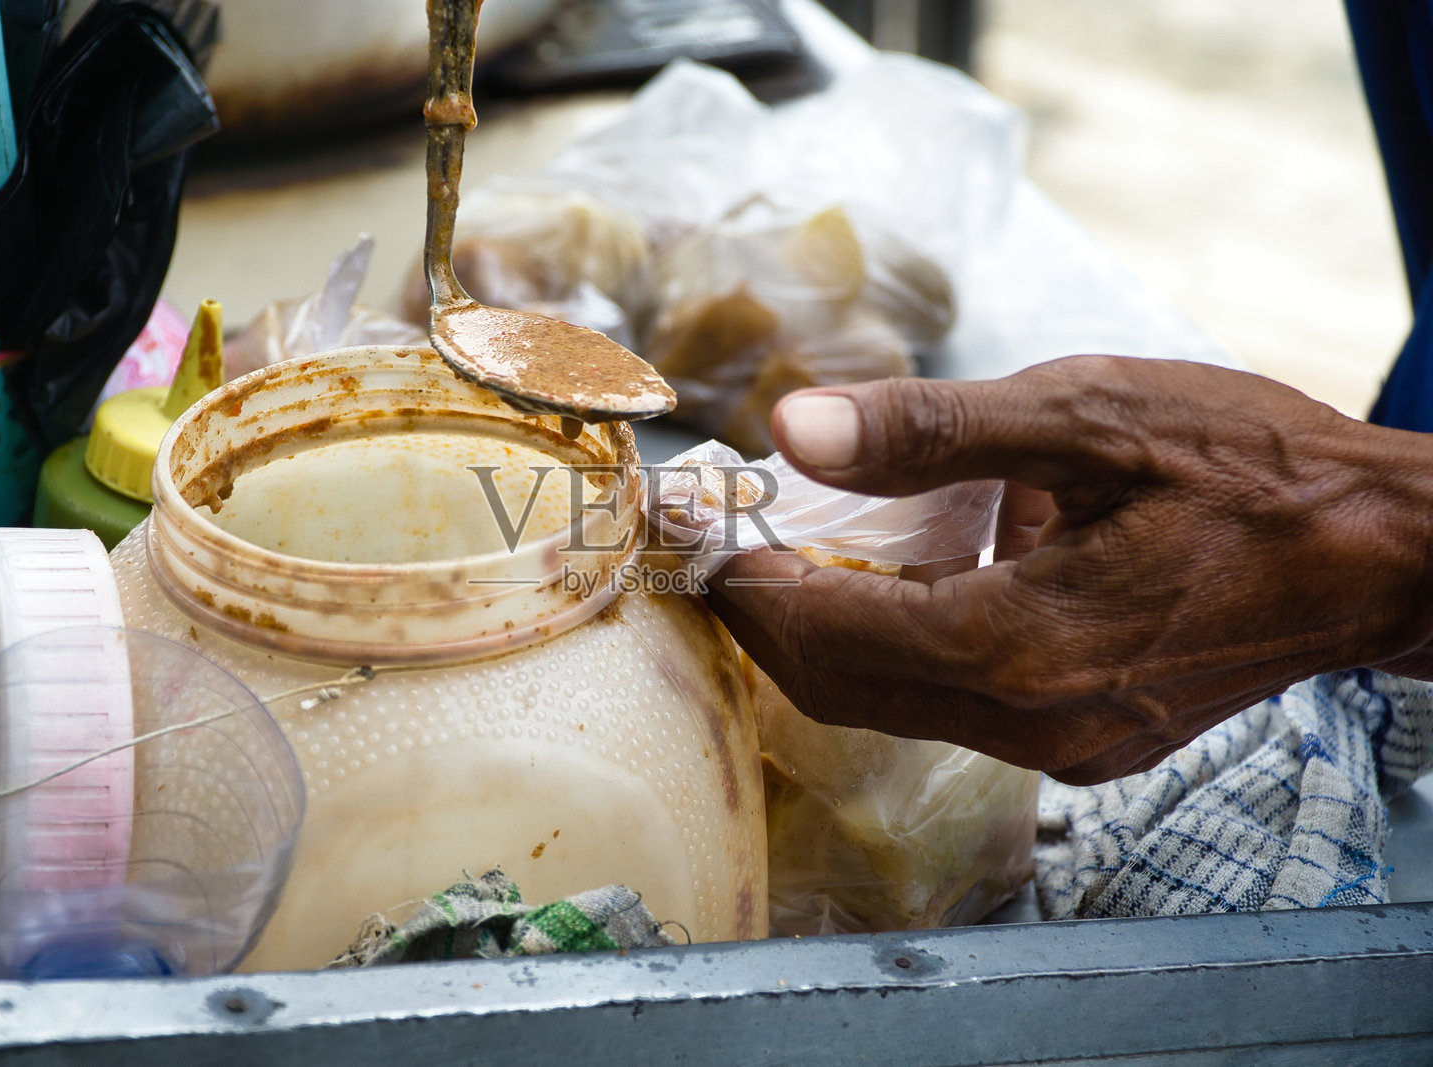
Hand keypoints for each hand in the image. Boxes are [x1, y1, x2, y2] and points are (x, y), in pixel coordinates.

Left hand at [707, 356, 1432, 784]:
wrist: (1381, 556)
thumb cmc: (1252, 473)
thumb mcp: (1087, 414)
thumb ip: (930, 431)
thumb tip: (795, 425)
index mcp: (1018, 645)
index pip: (825, 636)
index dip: (747, 585)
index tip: (703, 528)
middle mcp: (1030, 723)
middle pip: (842, 687)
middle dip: (774, 616)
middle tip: (736, 539)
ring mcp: (1060, 746)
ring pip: (893, 703)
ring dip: (835, 631)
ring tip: (810, 546)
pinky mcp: (1085, 741)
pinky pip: (953, 704)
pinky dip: (904, 644)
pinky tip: (910, 576)